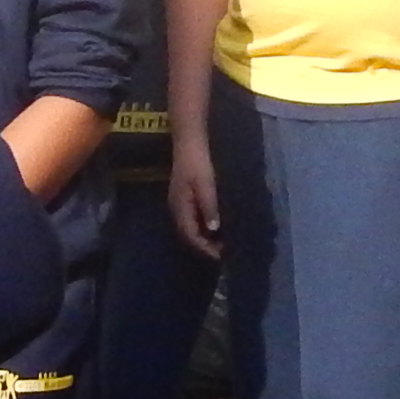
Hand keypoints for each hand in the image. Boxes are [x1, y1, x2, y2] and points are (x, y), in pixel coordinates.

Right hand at [168, 131, 224, 260]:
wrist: (188, 143)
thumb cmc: (198, 164)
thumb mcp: (206, 186)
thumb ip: (209, 208)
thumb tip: (214, 230)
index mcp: (181, 209)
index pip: (191, 237)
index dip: (205, 248)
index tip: (220, 256)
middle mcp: (176, 209)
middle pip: (188, 236)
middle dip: (204, 246)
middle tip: (223, 252)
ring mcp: (178, 203)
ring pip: (189, 228)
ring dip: (203, 238)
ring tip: (220, 242)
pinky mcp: (182, 198)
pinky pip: (190, 220)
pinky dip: (201, 228)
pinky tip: (213, 226)